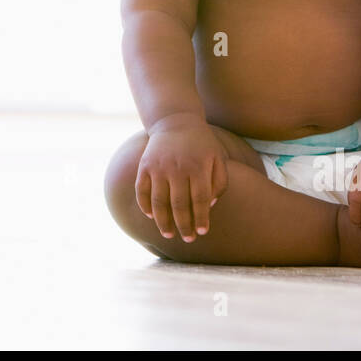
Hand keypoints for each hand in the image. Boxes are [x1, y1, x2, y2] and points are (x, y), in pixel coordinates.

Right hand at [135, 117, 228, 242]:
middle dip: (184, 226)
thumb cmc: (201, 144)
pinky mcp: (144, 165)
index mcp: (198, 166)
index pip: (200, 200)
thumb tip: (210, 206)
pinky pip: (141, 191)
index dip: (201, 218)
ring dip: (163, 222)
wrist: (175, 121)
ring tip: (168, 234)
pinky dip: (145, 206)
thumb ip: (220, 182)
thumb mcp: (218, 158)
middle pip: (179, 205)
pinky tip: (151, 216)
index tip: (202, 231)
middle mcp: (177, 167)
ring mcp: (158, 166)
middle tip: (188, 239)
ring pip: (158, 202)